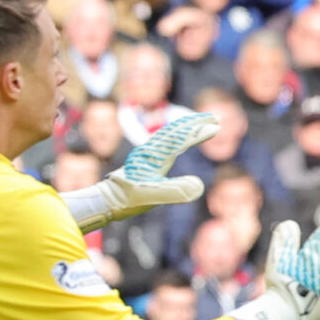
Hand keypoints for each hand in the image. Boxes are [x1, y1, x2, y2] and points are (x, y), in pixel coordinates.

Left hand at [62, 112, 213, 228]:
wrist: (104, 201)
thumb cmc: (127, 199)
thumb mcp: (152, 197)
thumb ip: (175, 191)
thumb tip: (199, 186)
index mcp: (155, 156)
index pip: (180, 139)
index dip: (198, 133)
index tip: (216, 127)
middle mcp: (150, 151)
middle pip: (175, 130)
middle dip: (195, 123)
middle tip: (214, 118)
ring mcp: (146, 155)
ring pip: (168, 134)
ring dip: (185, 127)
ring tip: (200, 124)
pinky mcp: (144, 161)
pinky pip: (163, 142)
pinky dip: (176, 136)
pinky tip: (179, 142)